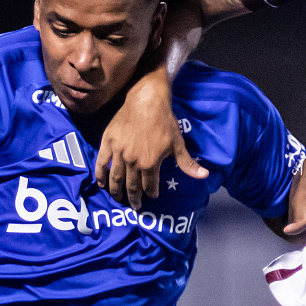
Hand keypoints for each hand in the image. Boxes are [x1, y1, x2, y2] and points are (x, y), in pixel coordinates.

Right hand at [94, 69, 207, 208]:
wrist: (147, 100)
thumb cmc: (165, 121)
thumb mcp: (178, 143)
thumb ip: (187, 163)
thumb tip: (204, 176)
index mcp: (150, 164)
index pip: (149, 186)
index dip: (151, 193)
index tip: (151, 197)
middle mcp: (133, 162)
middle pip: (131, 186)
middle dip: (134, 198)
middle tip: (134, 205)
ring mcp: (118, 153)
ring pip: (115, 178)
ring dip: (116, 191)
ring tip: (118, 198)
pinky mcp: (108, 143)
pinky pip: (101, 163)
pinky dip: (100, 176)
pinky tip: (101, 184)